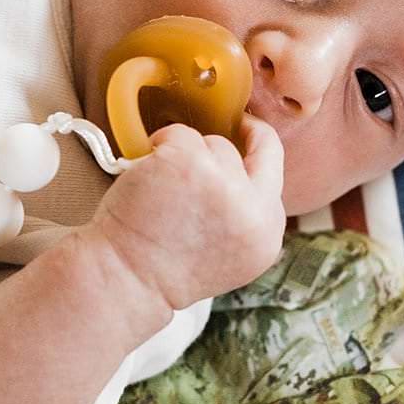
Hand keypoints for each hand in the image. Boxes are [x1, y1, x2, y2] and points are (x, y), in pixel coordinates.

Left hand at [81, 116, 285, 315]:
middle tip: (236, 124)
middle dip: (249, 130)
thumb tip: (240, 173)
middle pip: (263, 147)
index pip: (277, 176)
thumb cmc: (164, 268)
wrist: (125, 279)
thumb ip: (244, 215)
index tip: (246, 140)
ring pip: (214, 143)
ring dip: (187, 155)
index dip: (260, 153)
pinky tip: (147, 177)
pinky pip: (179, 134)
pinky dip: (159, 147)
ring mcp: (222, 182)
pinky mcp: (187, 161)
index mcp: (267, 235)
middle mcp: (254, 209)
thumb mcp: (227, 252)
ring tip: (163, 187)